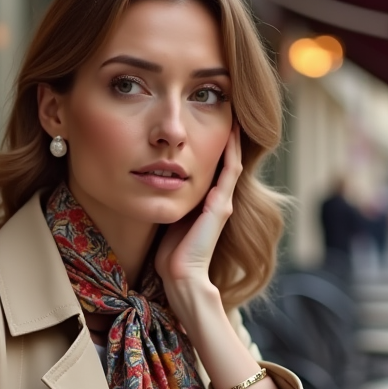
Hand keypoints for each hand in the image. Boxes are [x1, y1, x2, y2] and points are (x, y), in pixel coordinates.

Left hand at [155, 124, 241, 301]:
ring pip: (232, 163)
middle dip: (225, 139)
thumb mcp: (170, 217)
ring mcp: (223, 203)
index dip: (211, 147)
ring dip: (232, 140)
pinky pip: (230, 172)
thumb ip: (169, 200)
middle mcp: (218, 201)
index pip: (213, 169)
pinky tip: (231, 134)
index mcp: (206, 204)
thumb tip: (153, 181)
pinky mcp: (221, 206)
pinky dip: (231, 152)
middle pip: (225, 162)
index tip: (205, 124)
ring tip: (233, 116)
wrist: (180, 275)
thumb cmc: (170, 253)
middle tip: (226, 113)